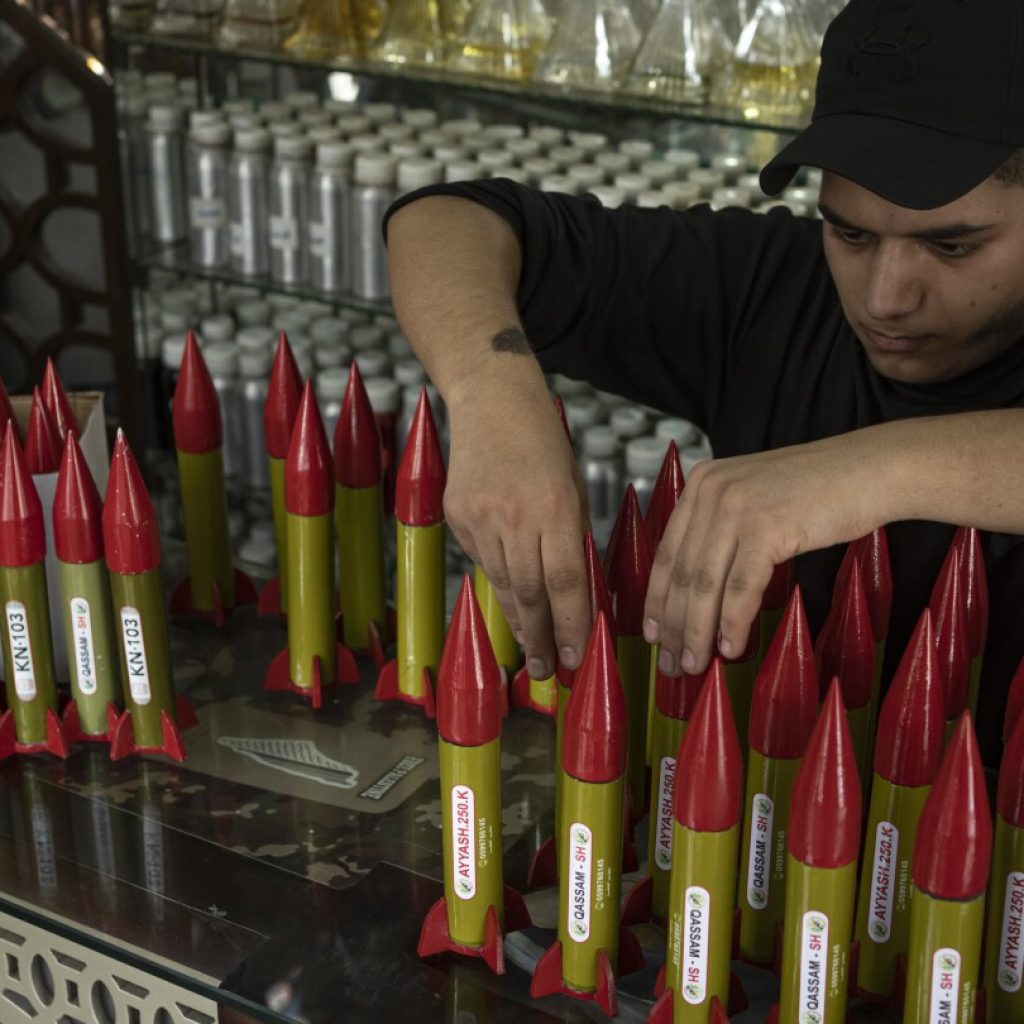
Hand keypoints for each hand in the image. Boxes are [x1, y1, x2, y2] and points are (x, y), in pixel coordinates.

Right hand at [444, 367, 591, 678]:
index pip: (567, 582)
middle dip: (540, 638)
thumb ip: (574, 537)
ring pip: (503, 583)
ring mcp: (480, 517)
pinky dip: (499, 582)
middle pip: (531, 593)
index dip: (572, 624)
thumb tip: (576, 592)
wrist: (492, 400)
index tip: (576, 656)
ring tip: (529, 650)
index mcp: (556, 507)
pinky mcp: (456, 515)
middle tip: (547, 671)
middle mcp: (516, 516)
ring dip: (518, 621)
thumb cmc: (545, 440)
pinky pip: (482, 561)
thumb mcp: (573, 485)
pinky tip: (510, 599)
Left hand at [642, 432, 888, 675]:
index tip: (652, 633)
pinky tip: (730, 648)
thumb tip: (697, 590)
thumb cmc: (820, 491)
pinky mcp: (766, 526)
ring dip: (697, 632)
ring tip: (694, 664)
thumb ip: (721, 526)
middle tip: (672, 663)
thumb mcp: (755, 497)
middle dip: (673, 625)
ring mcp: (737, 506)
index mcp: (703, 482)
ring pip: (705, 585)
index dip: (656, 599)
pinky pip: (740, 589)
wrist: (872, 470)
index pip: (667, 552)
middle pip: (682, 573)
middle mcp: (712, 490)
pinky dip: (732, 624)